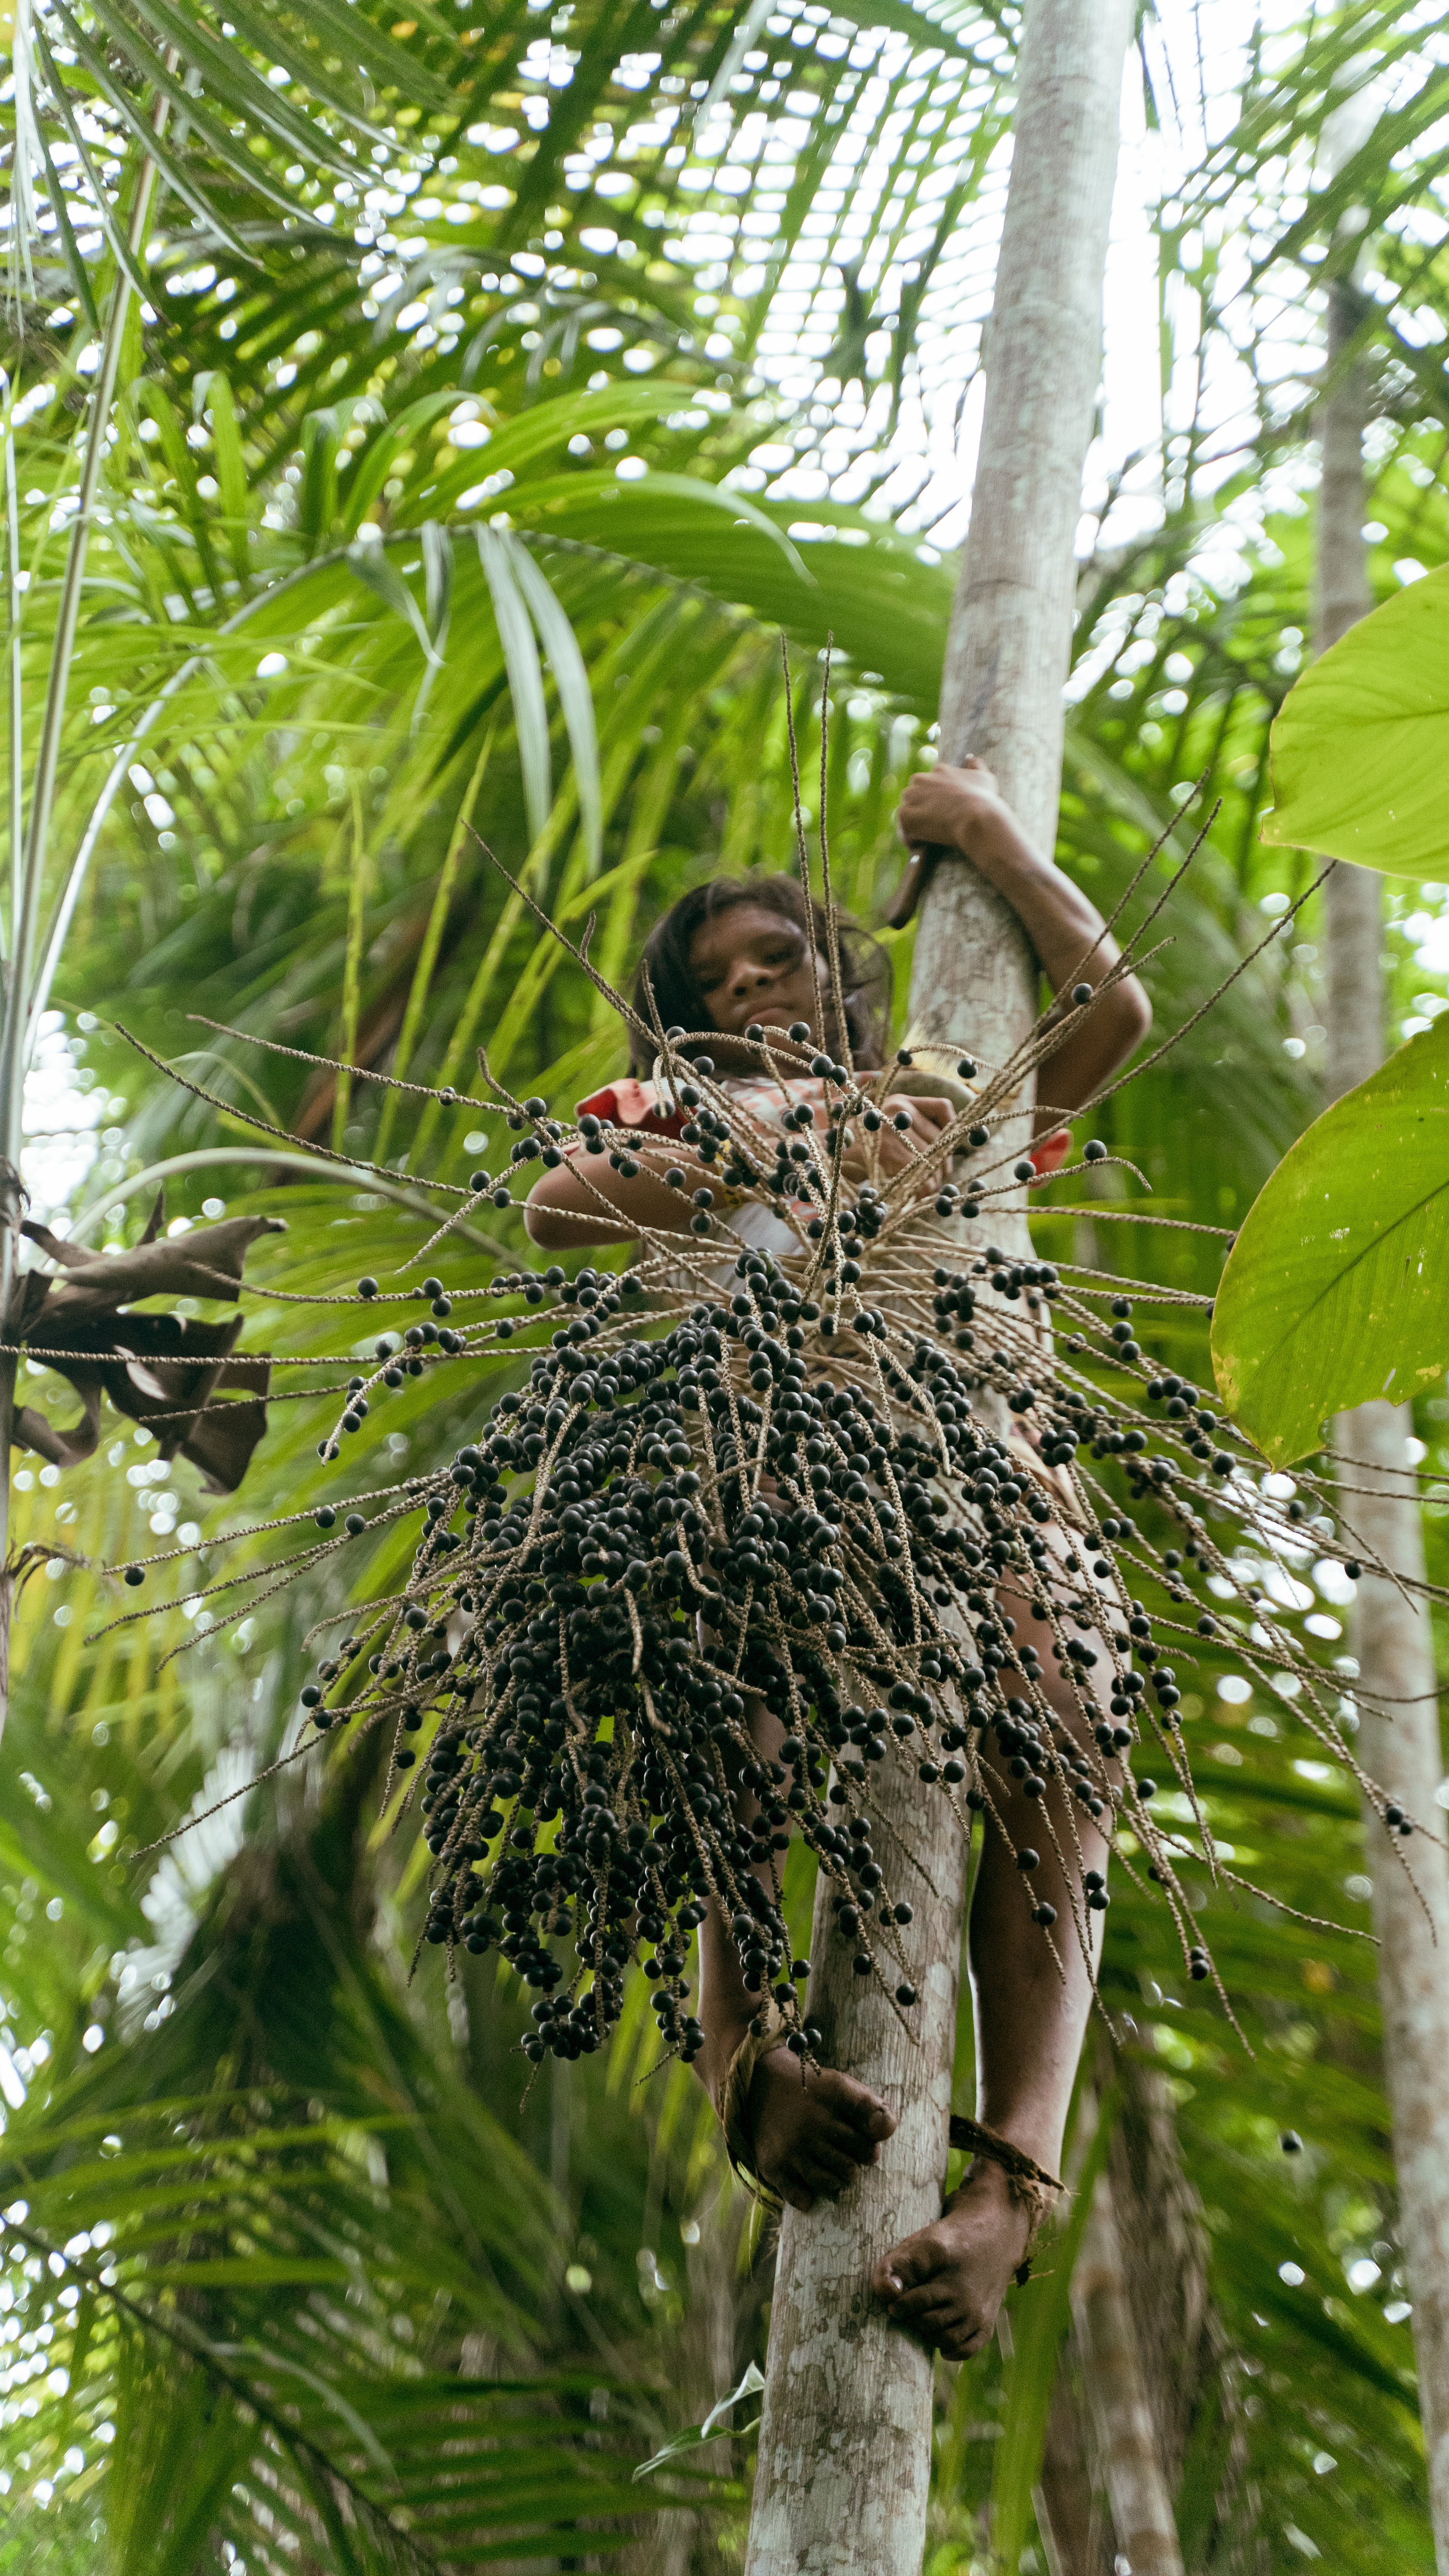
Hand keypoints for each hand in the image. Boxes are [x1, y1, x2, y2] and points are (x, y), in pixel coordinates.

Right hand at [841, 1093, 952, 1187]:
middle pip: (941, 1138)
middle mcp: (898, 1110)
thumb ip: (914, 1128)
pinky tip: (917, 1195)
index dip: (953, 1129)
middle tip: (938, 1179)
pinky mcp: (888, 1151)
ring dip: (934, 1180)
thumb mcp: (887, 1126)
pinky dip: (923, 1190)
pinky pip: (921, 1174)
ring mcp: (893, 1129)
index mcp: (900, 1101)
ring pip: (933, 1160)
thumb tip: (950, 1148)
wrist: (827, 1157)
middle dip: (943, 1164)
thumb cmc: (862, 1148)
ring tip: (925, 1188)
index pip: (943, 1107)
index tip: (950, 1148)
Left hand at [896, 755, 1011, 861]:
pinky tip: (919, 843)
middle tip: (932, 821)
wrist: (977, 816)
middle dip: (921, 806)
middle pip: (914, 792)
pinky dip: (909, 836)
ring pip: (907, 808)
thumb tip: (972, 759)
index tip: (942, 808)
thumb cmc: (984, 799)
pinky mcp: (908, 815)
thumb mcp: (984, 776)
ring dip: (914, 820)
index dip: (935, 797)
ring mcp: (913, 797)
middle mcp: (923, 780)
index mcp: (939, 770)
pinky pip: (903, 825)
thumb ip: (976, 765)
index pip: (930, 781)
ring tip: (925, 834)